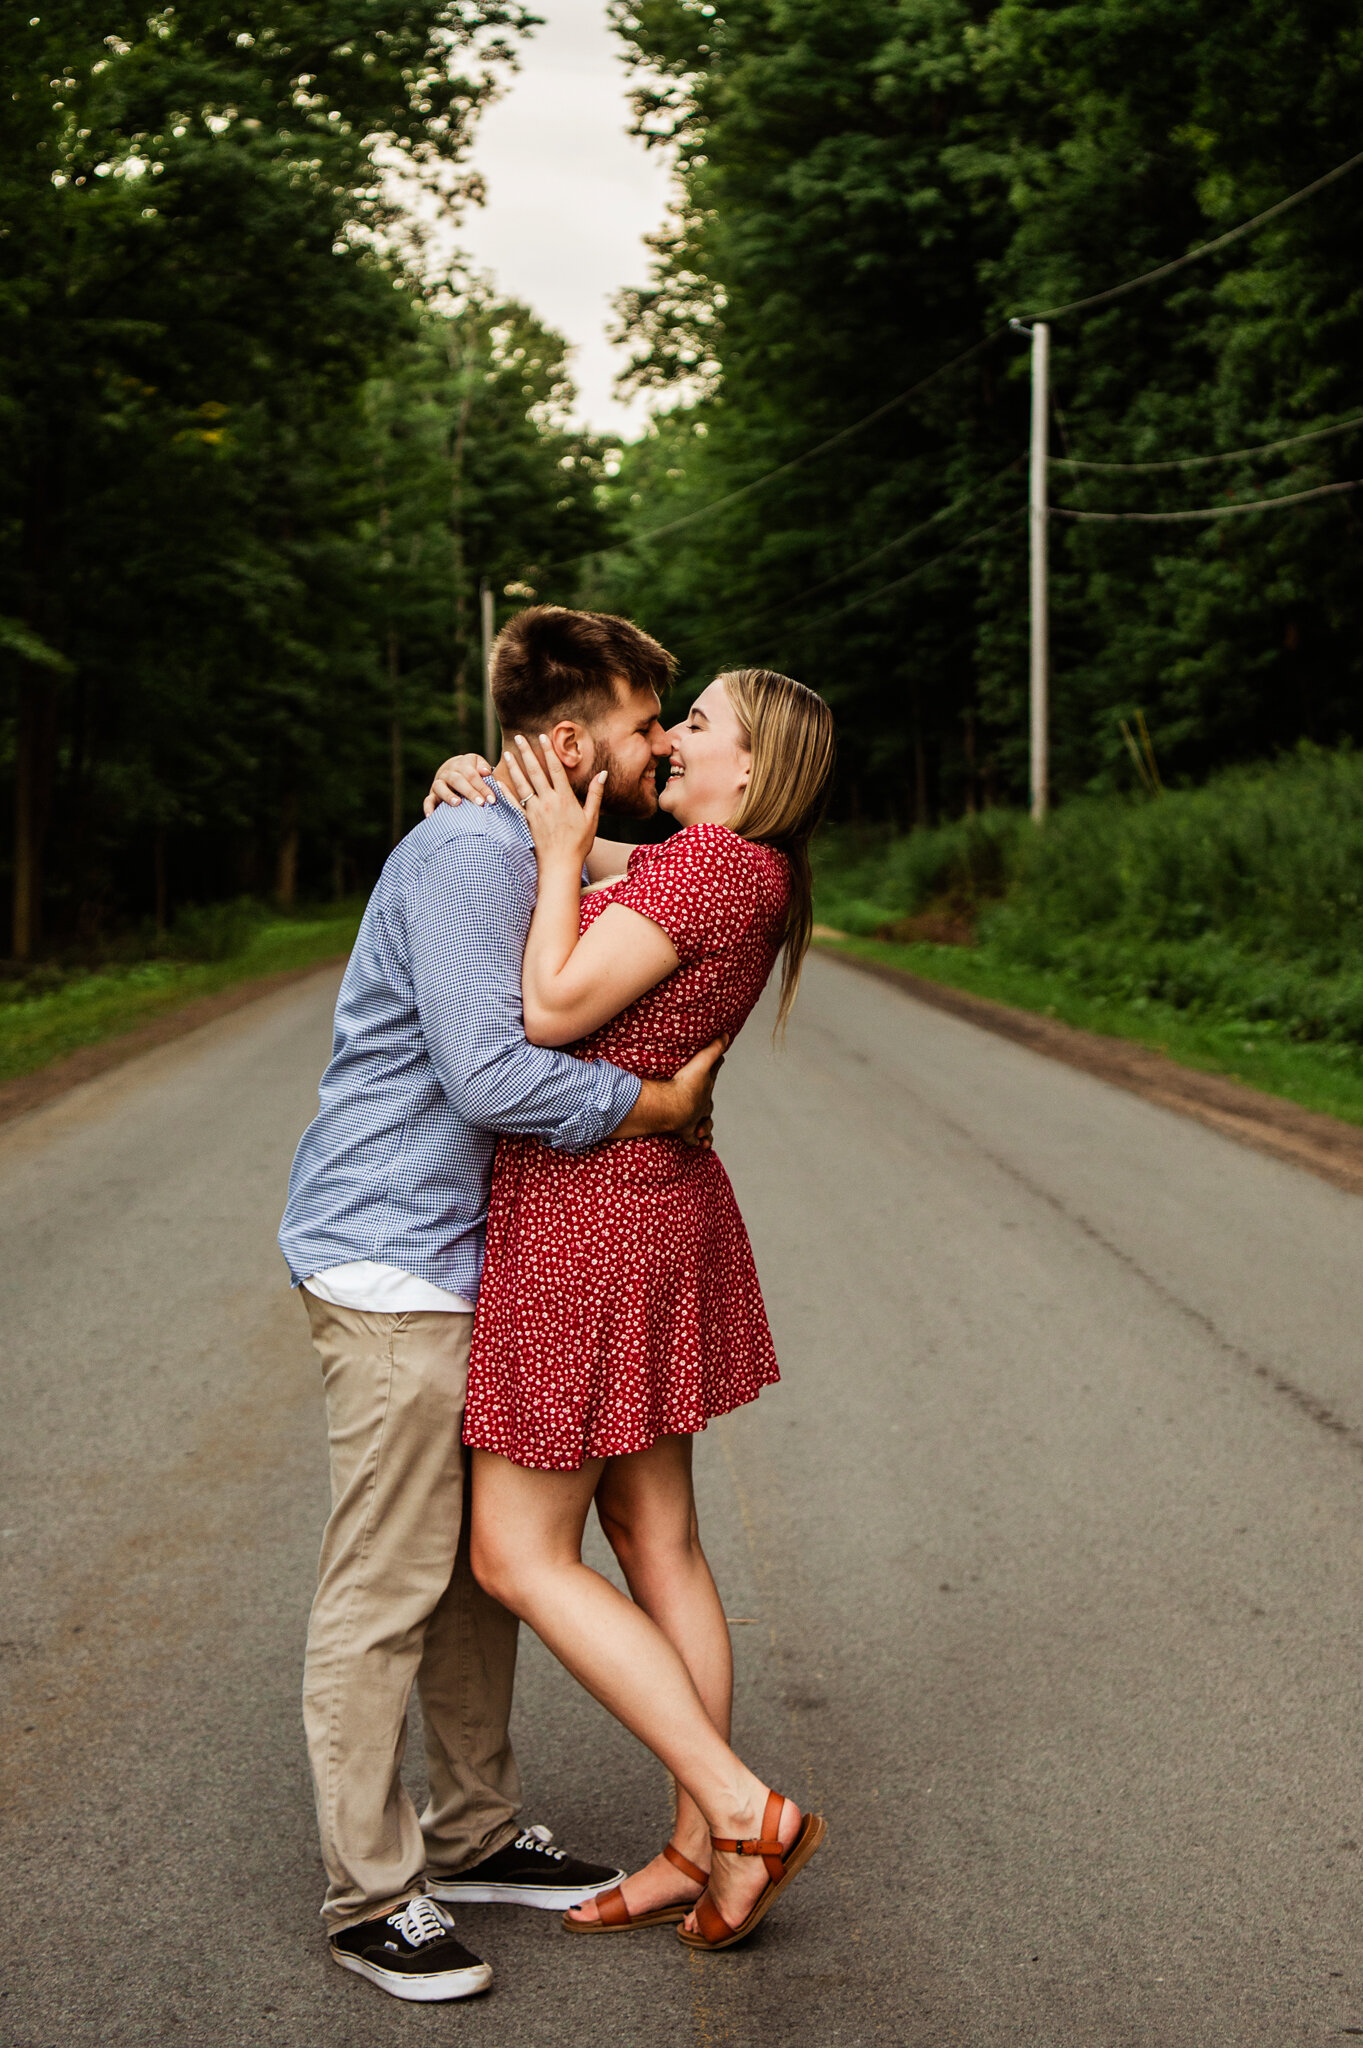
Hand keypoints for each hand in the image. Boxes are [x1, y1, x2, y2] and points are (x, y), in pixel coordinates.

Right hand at [423, 753, 493, 815]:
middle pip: (457, 780)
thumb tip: (485, 772)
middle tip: (480, 803)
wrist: (453, 770)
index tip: (492, 799)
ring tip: (457, 803)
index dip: (482, 787)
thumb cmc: (473, 772)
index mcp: (462, 764)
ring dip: (448, 795)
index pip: (472, 774)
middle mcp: (448, 772)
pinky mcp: (432, 794)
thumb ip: (484, 768)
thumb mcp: (479, 766)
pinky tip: (430, 816)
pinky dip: (428, 807)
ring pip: (440, 787)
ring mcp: (438, 783)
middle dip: (470, 792)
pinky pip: (428, 800)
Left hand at [504, 733, 602, 870]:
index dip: (549, 751)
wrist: (560, 864)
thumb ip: (595, 794)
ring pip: (522, 784)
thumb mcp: (592, 818)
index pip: (556, 769)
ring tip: (507, 752)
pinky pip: (514, 802)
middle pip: (535, 772)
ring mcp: (535, 811)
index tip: (542, 736)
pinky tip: (499, 780)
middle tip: (519, 737)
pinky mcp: (526, 820)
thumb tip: (603, 774)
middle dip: (527, 753)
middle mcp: (548, 801)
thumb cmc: (579, 843)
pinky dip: (506, 791)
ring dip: (514, 767)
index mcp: (565, 798)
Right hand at [611, 1038, 725, 1145]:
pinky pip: (693, 1139)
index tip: (719, 1059)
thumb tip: (727, 1035)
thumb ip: (713, 1049)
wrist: (673, 1108)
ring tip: (704, 1129)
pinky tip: (702, 1145)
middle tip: (706, 1103)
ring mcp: (694, 1120)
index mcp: (705, 1089)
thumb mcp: (700, 1063)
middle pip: (708, 1103)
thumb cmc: (686, 1086)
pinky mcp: (685, 1131)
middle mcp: (702, 1106)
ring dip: (705, 1126)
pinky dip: (698, 1142)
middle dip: (707, 1102)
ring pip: (703, 1124)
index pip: (712, 1074)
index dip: (714, 1066)